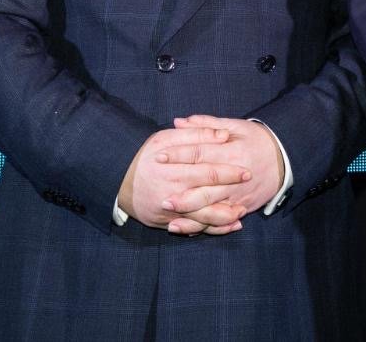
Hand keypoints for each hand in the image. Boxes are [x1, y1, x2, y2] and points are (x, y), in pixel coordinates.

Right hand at [117, 126, 251, 233]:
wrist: (116, 181)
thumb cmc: (145, 156)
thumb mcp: (165, 138)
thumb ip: (195, 134)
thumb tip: (223, 135)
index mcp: (173, 171)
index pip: (207, 172)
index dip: (229, 172)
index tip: (246, 171)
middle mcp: (172, 194)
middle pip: (207, 198)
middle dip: (230, 197)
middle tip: (249, 194)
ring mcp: (168, 212)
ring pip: (201, 219)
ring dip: (223, 219)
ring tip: (241, 213)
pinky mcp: (166, 223)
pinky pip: (191, 229)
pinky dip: (210, 229)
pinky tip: (226, 226)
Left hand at [168, 115, 286, 217]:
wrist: (285, 159)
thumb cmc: (257, 140)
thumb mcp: (236, 126)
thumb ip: (206, 125)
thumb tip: (179, 122)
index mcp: (232, 151)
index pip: (201, 153)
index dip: (179, 155)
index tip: (159, 157)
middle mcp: (235, 175)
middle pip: (206, 186)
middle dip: (183, 193)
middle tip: (161, 196)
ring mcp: (238, 193)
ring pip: (212, 207)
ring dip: (190, 213)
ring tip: (169, 215)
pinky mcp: (241, 206)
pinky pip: (220, 219)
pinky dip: (202, 225)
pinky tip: (185, 227)